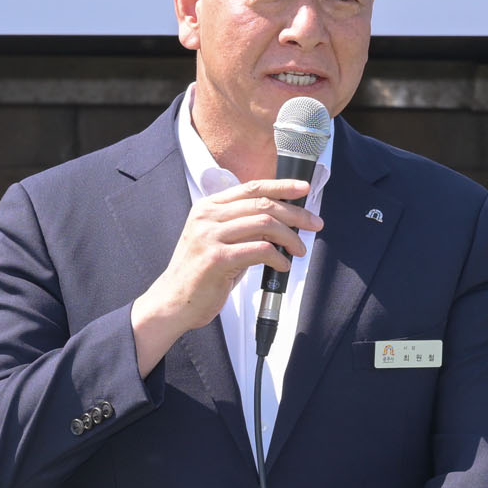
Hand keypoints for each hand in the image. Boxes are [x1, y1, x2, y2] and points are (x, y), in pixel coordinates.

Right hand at [130, 178, 319, 375]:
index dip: (281, 186)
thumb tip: (279, 224)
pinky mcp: (217, 258)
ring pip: (264, 224)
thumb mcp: (218, 241)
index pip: (251, 188)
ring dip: (290, 237)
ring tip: (299, 250)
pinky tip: (282, 266)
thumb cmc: (199, 275)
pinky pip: (259, 250)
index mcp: (208, 207)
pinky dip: (278, 258)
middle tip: (314, 224)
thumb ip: (243, 228)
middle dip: (295, 213)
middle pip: (263, 204)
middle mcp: (207, 217)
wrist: (173, 301)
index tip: (303, 189)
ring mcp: (210, 236)